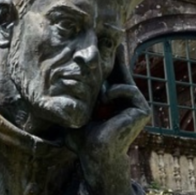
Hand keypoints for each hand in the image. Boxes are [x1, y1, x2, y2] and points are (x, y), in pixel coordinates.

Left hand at [67, 46, 149, 194]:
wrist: (94, 155)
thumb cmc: (83, 140)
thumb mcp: (76, 114)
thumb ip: (73, 102)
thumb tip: (53, 90)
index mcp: (114, 104)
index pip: (112, 78)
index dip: (111, 62)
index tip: (109, 45)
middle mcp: (128, 103)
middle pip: (120, 74)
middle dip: (116, 57)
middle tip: (114, 39)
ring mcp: (137, 106)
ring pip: (122, 81)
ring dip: (107, 87)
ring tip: (99, 100)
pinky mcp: (143, 110)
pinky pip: (127, 89)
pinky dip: (115, 92)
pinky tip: (106, 100)